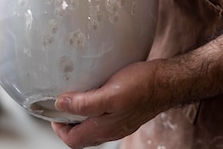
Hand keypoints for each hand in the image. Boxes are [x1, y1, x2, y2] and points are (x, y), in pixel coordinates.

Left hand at [51, 60, 169, 148]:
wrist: (168, 82)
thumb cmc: (143, 86)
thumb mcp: (110, 94)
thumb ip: (85, 103)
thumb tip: (61, 104)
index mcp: (104, 128)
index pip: (73, 141)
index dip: (59, 129)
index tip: (54, 112)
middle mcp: (112, 130)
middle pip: (83, 136)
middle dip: (69, 124)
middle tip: (62, 105)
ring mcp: (121, 123)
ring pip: (94, 127)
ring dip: (81, 117)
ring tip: (76, 98)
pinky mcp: (128, 113)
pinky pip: (106, 117)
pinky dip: (95, 110)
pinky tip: (97, 93)